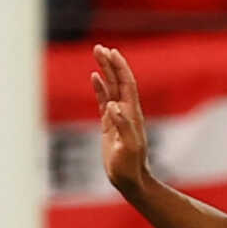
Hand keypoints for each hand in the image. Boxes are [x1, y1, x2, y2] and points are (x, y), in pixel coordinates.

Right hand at [93, 44, 150, 196]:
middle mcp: (126, 112)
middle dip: (110, 63)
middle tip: (99, 47)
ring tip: (97, 53)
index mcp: (132, 114)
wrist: (129, 180)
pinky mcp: (109, 124)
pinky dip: (99, 88)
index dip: (120, 68)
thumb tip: (113, 106)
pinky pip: (103, 101)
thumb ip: (123, 126)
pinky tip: (94, 77)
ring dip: (105, 71)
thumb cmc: (130, 166)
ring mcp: (117, 117)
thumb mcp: (129, 147)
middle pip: (118, 81)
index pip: (126, 84)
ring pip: (110, 88)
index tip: (112, 52)